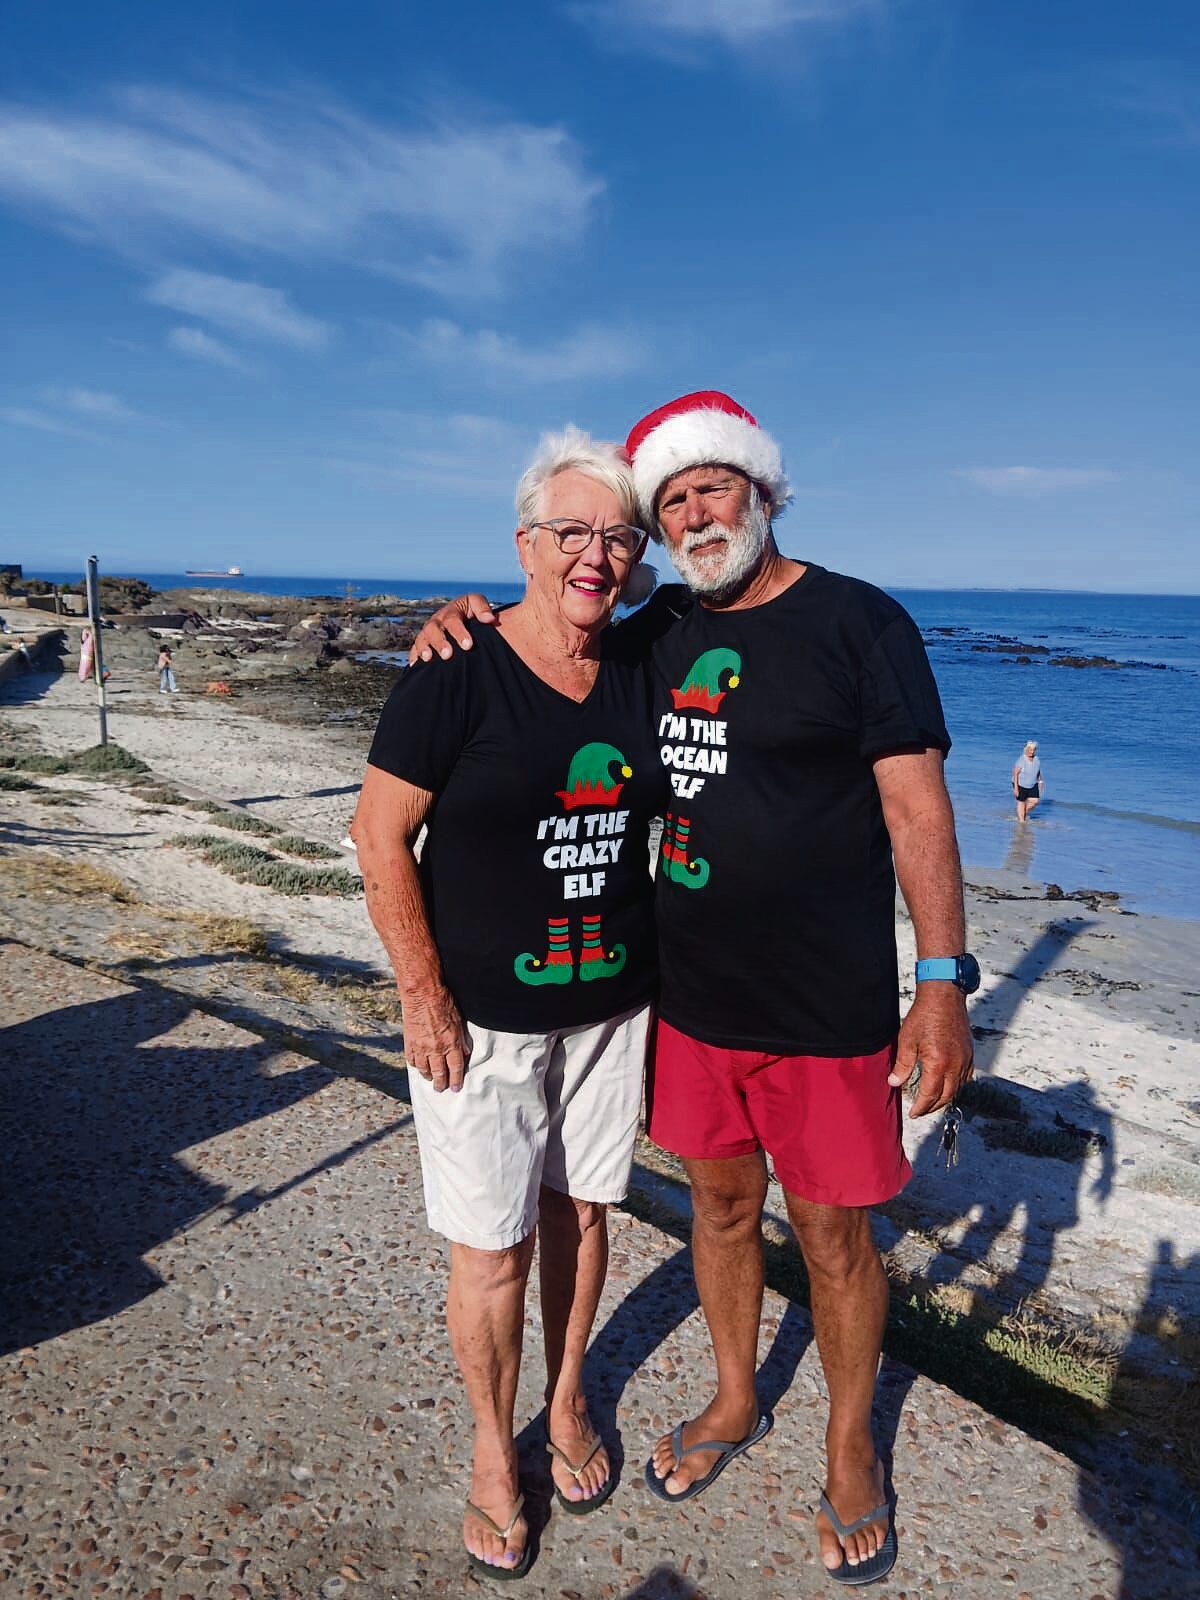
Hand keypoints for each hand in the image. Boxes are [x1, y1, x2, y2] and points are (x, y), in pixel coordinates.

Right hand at [401, 983, 470, 1091]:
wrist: (422, 994)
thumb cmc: (443, 1003)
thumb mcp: (459, 1021)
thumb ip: (462, 1039)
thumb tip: (464, 1052)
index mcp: (451, 1043)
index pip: (456, 1068)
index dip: (456, 1080)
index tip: (455, 1088)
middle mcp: (436, 1048)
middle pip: (439, 1073)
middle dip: (441, 1084)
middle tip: (441, 1089)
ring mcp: (421, 1047)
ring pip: (424, 1070)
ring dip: (428, 1077)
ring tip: (430, 1079)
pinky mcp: (410, 1043)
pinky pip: (412, 1061)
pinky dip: (416, 1066)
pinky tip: (419, 1066)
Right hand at [408, 594, 495, 664]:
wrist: (463, 620)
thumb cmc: (471, 614)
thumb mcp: (477, 605)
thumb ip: (483, 609)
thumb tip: (489, 618)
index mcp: (451, 612)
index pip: (453, 620)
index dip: (459, 633)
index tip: (468, 645)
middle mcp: (437, 621)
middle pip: (434, 629)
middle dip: (440, 642)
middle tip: (447, 655)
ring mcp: (428, 632)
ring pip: (422, 638)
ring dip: (424, 648)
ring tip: (428, 658)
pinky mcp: (423, 643)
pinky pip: (415, 649)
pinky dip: (414, 656)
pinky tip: (416, 666)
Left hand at [889, 985, 973, 1116]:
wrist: (944, 996)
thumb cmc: (924, 1015)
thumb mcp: (906, 1040)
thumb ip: (902, 1065)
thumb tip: (894, 1083)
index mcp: (938, 1064)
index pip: (929, 1095)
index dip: (920, 1107)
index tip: (913, 1113)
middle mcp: (955, 1065)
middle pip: (946, 1097)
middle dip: (932, 1107)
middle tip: (921, 1110)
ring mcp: (965, 1060)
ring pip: (957, 1088)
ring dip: (945, 1098)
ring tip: (932, 1101)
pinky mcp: (969, 1053)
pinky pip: (965, 1077)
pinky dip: (956, 1085)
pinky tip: (947, 1084)